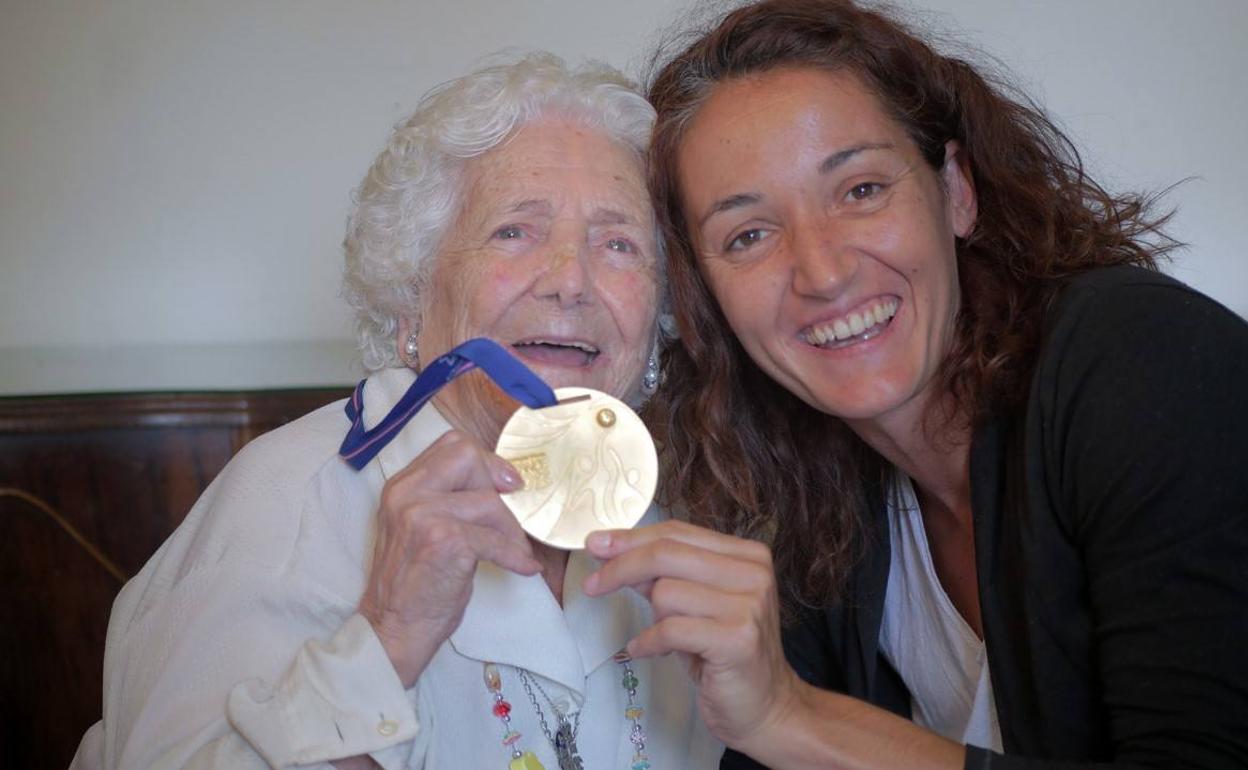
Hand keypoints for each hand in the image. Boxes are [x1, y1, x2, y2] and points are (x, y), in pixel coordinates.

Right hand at [358, 430, 540, 687]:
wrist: (392, 628)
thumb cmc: (413, 583)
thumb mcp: (420, 528)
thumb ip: (446, 499)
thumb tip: (500, 484)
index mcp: (401, 486)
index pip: (451, 445)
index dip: (486, 461)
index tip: (505, 485)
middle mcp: (407, 493)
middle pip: (468, 457)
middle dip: (498, 484)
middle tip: (512, 515)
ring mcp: (422, 515)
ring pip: (488, 501)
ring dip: (511, 530)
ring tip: (516, 552)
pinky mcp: (443, 541)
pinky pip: (495, 539)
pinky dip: (516, 555)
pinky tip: (523, 568)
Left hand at [582, 520, 801, 753]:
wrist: (767, 708)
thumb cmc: (724, 655)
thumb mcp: (694, 605)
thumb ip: (663, 575)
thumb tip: (612, 551)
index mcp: (748, 555)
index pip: (677, 532)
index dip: (631, 537)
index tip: (596, 544)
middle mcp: (753, 573)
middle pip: (666, 553)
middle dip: (620, 567)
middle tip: (593, 584)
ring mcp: (749, 606)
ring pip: (665, 592)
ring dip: (652, 618)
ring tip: (664, 638)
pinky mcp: (737, 639)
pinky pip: (670, 630)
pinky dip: (648, 642)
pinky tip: (645, 651)